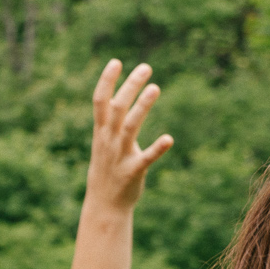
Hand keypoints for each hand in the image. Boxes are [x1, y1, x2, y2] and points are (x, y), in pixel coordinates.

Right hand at [84, 60, 172, 214]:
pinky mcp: (133, 171)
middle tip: (146, 67)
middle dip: (129, 87)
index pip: (100, 102)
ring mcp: (119, 156)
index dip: (106, 81)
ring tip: (155, 88)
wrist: (104, 206)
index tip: (116, 61)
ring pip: (129, 128)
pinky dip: (157, 149)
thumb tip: (121, 97)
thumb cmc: (107, 170)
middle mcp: (108, 141)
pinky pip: (145, 158)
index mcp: (101, 133)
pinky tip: (169, 139)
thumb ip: (112, 121)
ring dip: (141, 107)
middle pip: (117, 109)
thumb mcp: (104, 143)